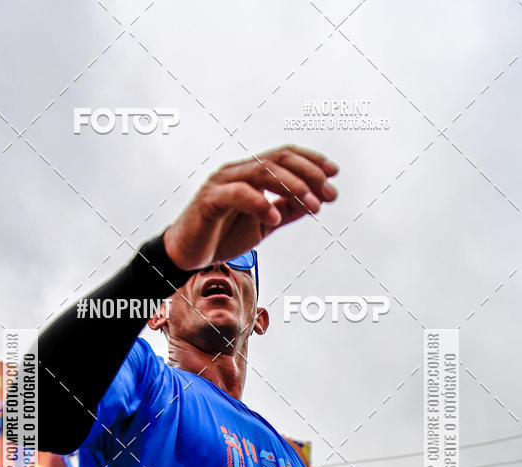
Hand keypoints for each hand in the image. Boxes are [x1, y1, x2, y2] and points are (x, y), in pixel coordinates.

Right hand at [163, 145, 337, 269]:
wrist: (187, 255)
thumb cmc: (221, 236)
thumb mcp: (263, 224)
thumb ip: (286, 211)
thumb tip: (316, 201)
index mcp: (250, 173)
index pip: (284, 156)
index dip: (311, 161)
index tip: (334, 174)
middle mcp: (237, 171)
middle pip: (278, 159)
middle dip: (309, 174)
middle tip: (329, 193)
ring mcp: (222, 182)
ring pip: (263, 172)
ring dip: (293, 187)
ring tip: (313, 204)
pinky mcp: (210, 200)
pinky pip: (239, 194)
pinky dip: (260, 204)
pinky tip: (275, 218)